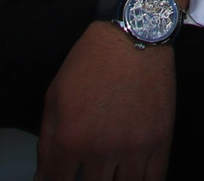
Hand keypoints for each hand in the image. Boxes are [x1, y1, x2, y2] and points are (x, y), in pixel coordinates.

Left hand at [35, 23, 176, 180]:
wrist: (135, 36)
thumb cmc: (91, 63)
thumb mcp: (54, 98)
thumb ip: (46, 144)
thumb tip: (44, 178)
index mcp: (70, 139)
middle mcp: (101, 150)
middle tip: (87, 173)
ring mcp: (133, 148)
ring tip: (108, 175)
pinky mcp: (160, 142)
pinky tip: (132, 178)